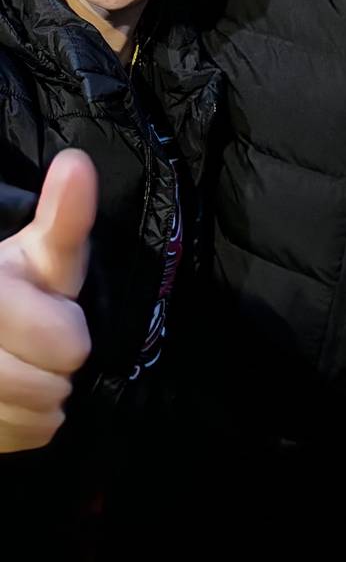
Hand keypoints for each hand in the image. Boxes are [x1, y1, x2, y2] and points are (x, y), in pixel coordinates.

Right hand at [0, 150, 95, 451]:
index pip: (64, 345)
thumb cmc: (18, 285)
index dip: (66, 335)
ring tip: (26, 368)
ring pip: (28, 418)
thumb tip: (76, 163)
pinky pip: (12, 440)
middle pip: (45, 387)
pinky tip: (10, 400)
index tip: (53, 319)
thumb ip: (65, 216)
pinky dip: (20, 427)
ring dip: (39, 401)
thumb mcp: (45, 250)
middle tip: (41, 347)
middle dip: (56, 369)